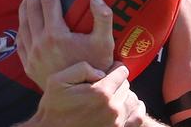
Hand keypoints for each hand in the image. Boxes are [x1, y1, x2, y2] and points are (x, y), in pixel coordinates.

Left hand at [17, 0, 114, 87]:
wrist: (78, 98)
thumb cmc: (95, 69)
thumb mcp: (104, 44)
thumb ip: (103, 18)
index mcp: (55, 34)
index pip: (48, 1)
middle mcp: (39, 42)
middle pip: (31, 7)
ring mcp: (30, 53)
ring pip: (22, 21)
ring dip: (25, 3)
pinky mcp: (27, 63)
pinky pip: (20, 37)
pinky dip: (22, 23)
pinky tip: (26, 18)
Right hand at [25, 61, 144, 126]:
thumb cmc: (53, 108)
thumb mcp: (57, 81)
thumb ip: (81, 68)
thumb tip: (101, 72)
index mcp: (100, 93)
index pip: (121, 72)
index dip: (114, 68)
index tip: (107, 71)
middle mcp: (113, 108)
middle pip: (127, 85)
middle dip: (117, 82)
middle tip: (105, 84)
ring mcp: (117, 123)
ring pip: (133, 100)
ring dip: (125, 96)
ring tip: (113, 96)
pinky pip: (137, 119)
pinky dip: (135, 110)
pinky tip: (126, 108)